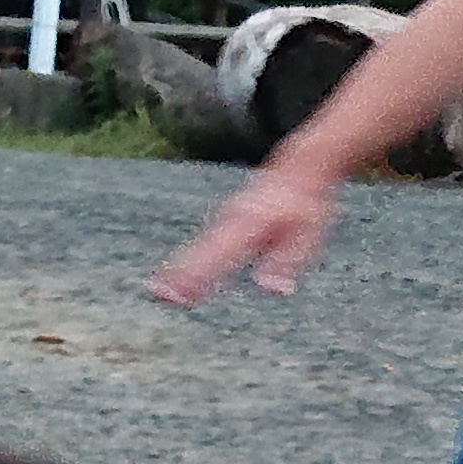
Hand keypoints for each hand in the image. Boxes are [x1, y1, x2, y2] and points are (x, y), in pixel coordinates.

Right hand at [150, 167, 340, 304]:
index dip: (199, 275)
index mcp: (250, 223)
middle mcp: (231, 220)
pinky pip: (201, 246)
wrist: (296, 170)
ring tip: (156, 290)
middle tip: (156, 293)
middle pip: (200, 251)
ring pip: (197, 248)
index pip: (220, 254)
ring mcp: (224, 220)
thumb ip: (288, 261)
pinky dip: (185, 262)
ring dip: (176, 269)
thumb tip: (272, 289)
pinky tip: (170, 280)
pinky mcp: (223, 224)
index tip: (180, 292)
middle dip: (178, 273)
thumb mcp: (306, 233)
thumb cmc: (303, 207)